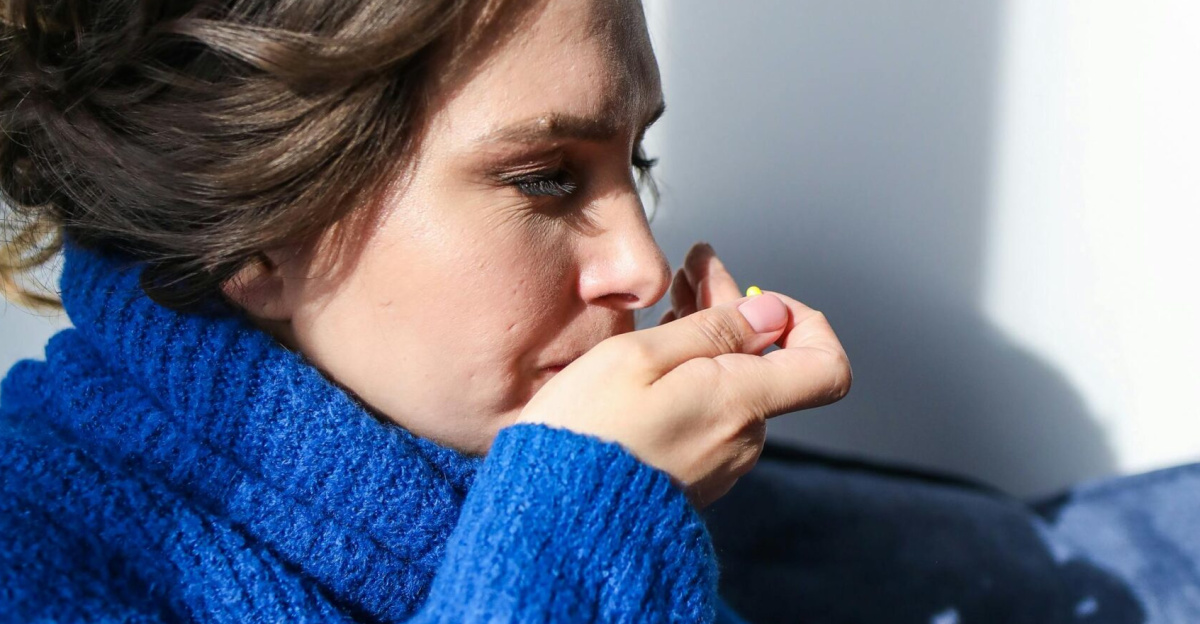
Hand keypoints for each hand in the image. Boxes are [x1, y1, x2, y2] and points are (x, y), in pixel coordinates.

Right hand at [517, 243, 852, 507]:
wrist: (553, 518)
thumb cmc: (585, 436)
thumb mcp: (639, 358)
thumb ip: (712, 330)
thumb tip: (770, 313)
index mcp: (738, 405)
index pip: (828, 367)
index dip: (806, 322)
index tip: (760, 300)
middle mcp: (741, 439)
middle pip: (767, 363)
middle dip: (734, 310)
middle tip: (693, 268)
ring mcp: (718, 461)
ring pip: (734, 383)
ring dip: (709, 336)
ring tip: (673, 297)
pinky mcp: (692, 472)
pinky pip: (709, 411)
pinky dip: (692, 372)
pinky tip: (660, 349)